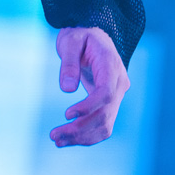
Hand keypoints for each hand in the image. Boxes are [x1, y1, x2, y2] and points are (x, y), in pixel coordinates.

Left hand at [50, 26, 128, 145]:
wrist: (92, 34)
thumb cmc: (80, 35)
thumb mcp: (71, 41)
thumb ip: (69, 63)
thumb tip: (67, 89)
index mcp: (112, 66)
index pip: (105, 94)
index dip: (88, 107)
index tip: (67, 114)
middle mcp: (119, 84)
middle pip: (104, 114)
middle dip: (80, 128)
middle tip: (54, 135)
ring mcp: (116, 95)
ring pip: (105, 124)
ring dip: (82, 136)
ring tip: (57, 140)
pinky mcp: (109, 103)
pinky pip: (102, 124)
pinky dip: (87, 135)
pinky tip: (68, 138)